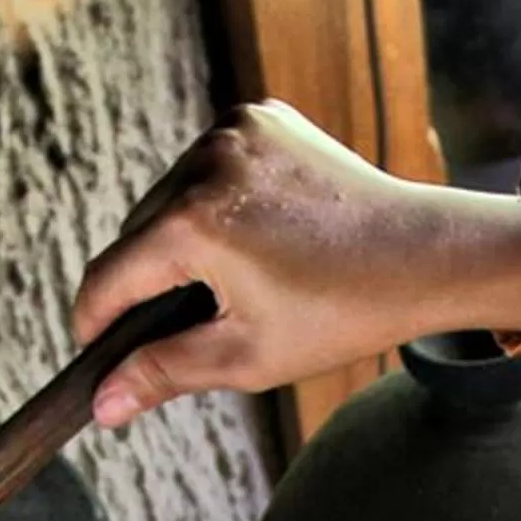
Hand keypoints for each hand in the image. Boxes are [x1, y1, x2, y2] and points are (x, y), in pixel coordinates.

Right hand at [69, 101, 520, 427]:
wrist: (426, 255)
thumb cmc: (343, 313)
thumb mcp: (247, 356)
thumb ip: (164, 372)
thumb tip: (103, 404)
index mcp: (194, 221)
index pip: (111, 277)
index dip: (96, 324)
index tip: (94, 356)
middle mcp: (205, 161)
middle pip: (138, 234)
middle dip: (146, 282)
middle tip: (173, 329)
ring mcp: (234, 130)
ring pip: (170, 196)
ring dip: (177, 237)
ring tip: (216, 282)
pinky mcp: (260, 116)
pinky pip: (210, 166)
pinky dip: (215, 199)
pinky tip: (249, 232)